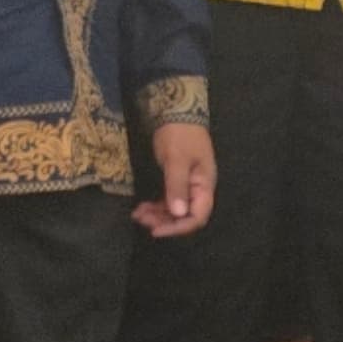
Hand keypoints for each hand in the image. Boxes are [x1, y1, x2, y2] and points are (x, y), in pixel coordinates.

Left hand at [139, 121, 217, 238]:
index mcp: (205, 185)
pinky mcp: (177, 180)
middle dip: (164, 222)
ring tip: (138, 214)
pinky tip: (142, 207)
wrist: (177, 111)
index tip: (156, 230)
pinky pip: (169, 201)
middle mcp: (199, 189)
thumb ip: (177, 186)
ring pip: (175, 210)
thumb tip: (179, 213)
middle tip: (142, 220)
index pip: (197, 216)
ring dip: (158, 215)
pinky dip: (156, 206)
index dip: (178, 227)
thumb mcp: (177, 160)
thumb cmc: (180, 134)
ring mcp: (188, 185)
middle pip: (185, 216)